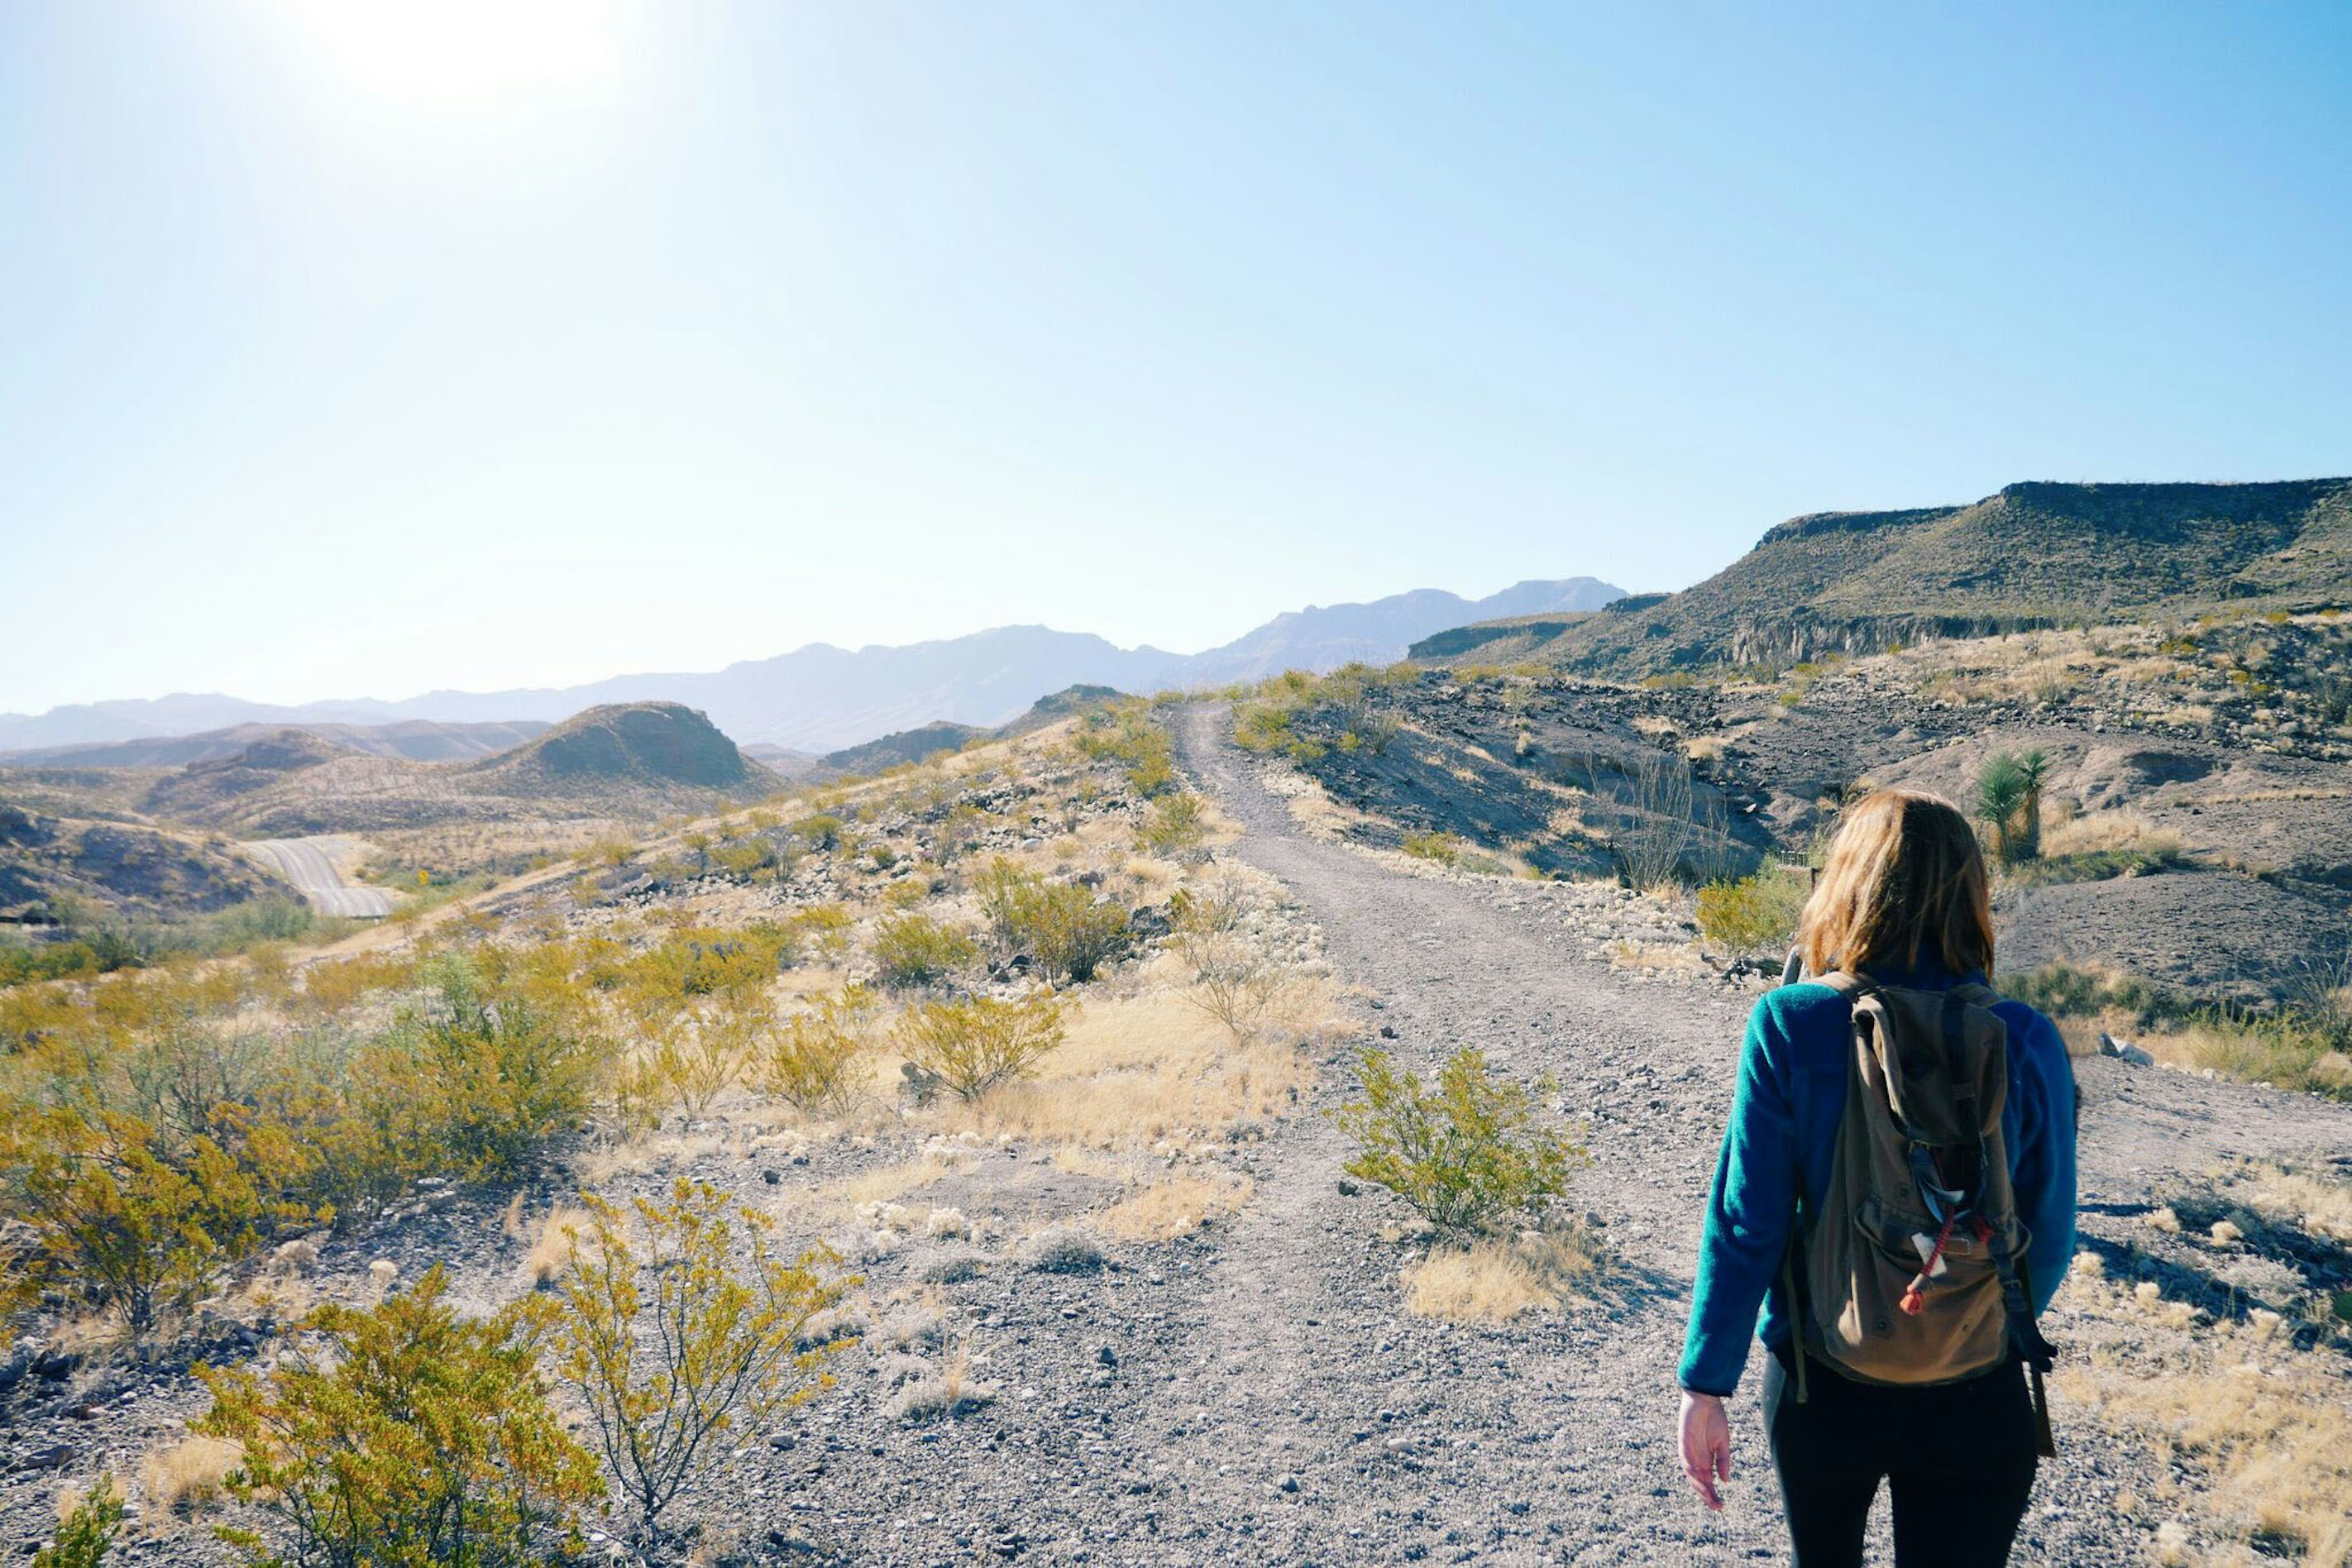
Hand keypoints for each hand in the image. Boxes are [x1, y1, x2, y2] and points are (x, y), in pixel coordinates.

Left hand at [1678, 1390, 1732, 1510]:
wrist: (1705, 1399)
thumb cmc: (1715, 1419)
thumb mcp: (1723, 1443)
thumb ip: (1723, 1461)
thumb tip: (1725, 1481)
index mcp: (1706, 1459)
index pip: (1707, 1482)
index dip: (1713, 1494)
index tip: (1721, 1506)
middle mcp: (1696, 1458)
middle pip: (1698, 1482)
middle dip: (1706, 1495)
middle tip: (1716, 1507)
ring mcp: (1689, 1451)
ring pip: (1691, 1474)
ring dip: (1698, 1486)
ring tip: (1708, 1496)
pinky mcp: (1683, 1442)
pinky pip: (1685, 1458)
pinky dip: (1690, 1468)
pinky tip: (1698, 1476)